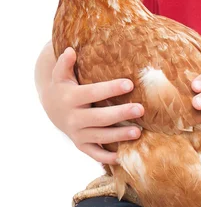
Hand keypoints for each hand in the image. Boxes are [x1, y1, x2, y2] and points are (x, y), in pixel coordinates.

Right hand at [41, 47, 143, 164]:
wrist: (52, 108)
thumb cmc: (63, 86)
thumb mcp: (60, 74)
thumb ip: (64, 63)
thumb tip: (69, 50)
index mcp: (71, 98)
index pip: (93, 93)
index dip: (111, 89)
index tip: (130, 84)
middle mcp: (73, 118)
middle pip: (100, 118)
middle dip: (121, 114)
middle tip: (141, 109)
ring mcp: (77, 133)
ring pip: (100, 136)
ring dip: (119, 136)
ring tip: (139, 132)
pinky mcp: (80, 144)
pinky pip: (94, 153)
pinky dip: (107, 157)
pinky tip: (123, 156)